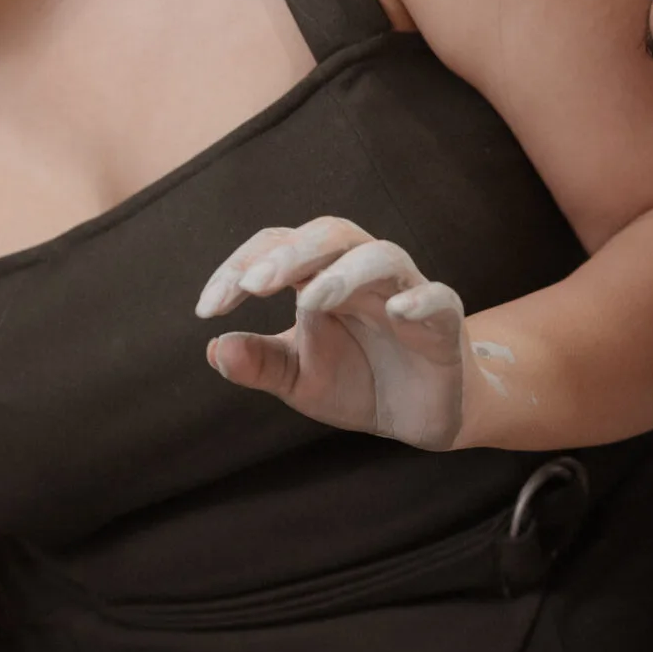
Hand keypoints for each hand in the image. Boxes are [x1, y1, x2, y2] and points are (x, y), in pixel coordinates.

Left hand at [195, 216, 468, 451]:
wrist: (420, 416)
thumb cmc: (356, 381)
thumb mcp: (300, 379)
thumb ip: (260, 362)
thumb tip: (214, 350)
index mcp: (320, 274)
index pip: (277, 249)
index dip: (238, 268)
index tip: (208, 309)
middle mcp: (361, 272)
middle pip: (329, 234)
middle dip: (289, 255)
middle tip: (252, 285)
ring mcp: (405, 290)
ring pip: (380, 255)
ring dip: (343, 272)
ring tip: (309, 300)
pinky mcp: (444, 322)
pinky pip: (437, 297)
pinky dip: (419, 298)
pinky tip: (398, 312)